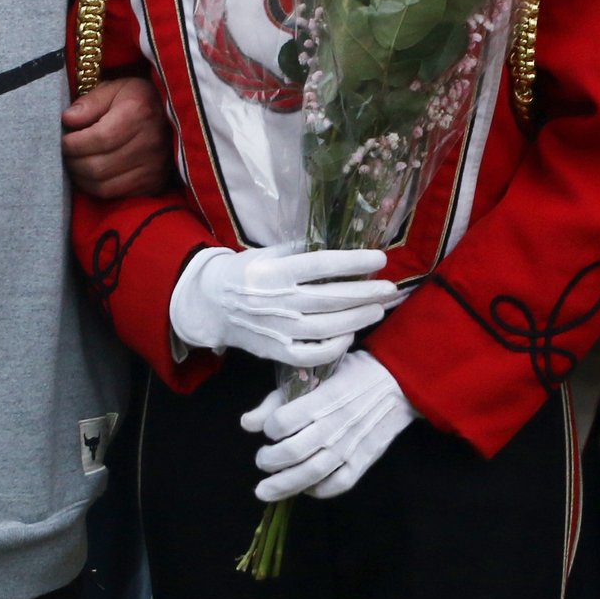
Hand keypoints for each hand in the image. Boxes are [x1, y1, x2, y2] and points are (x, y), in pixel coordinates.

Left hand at [62, 75, 174, 198]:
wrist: (171, 117)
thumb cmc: (137, 99)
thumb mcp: (114, 89)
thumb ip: (90, 102)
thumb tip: (68, 119)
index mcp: (139, 113)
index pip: (98, 139)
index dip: (73, 144)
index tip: (63, 140)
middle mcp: (150, 143)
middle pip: (98, 166)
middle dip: (73, 162)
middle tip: (65, 154)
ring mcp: (154, 167)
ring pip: (103, 185)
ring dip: (81, 178)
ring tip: (75, 164)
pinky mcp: (153, 184)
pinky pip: (115, 195)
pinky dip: (96, 188)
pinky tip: (90, 175)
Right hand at [168, 244, 398, 367]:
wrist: (210, 304)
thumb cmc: (245, 273)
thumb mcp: (267, 253)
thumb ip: (300, 250)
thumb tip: (340, 243)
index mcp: (275, 271)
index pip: (321, 265)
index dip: (353, 262)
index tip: (380, 258)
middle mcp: (277, 300)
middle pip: (330, 298)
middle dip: (365, 293)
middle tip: (389, 288)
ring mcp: (276, 328)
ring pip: (325, 327)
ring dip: (357, 318)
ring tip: (378, 309)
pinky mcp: (274, 350)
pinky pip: (309, 355)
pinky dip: (332, 348)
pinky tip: (349, 336)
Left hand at [243, 351, 416, 500]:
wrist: (400, 382)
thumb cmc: (355, 372)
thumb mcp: (318, 373)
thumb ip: (280, 397)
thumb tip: (247, 423)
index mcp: (323, 398)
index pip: (283, 422)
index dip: (269, 428)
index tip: (269, 429)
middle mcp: (335, 424)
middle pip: (292, 452)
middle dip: (269, 461)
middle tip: (262, 460)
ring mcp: (351, 445)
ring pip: (312, 473)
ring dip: (284, 484)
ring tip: (265, 490)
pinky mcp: (364, 460)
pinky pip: (338, 484)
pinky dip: (318, 491)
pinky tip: (305, 488)